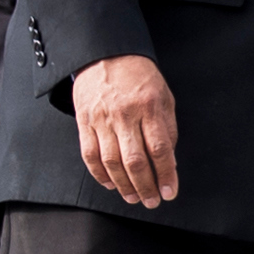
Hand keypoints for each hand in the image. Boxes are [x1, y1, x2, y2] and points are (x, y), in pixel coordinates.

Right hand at [73, 53, 179, 208]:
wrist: (106, 53)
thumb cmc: (139, 76)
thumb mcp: (163, 96)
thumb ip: (167, 129)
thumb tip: (168, 162)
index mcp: (149, 106)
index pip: (159, 149)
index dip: (166, 175)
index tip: (169, 192)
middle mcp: (124, 114)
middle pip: (135, 160)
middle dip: (145, 186)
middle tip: (152, 201)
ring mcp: (101, 118)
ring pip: (111, 162)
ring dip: (123, 185)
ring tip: (133, 196)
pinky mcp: (84, 121)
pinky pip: (90, 154)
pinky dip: (99, 174)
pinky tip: (110, 184)